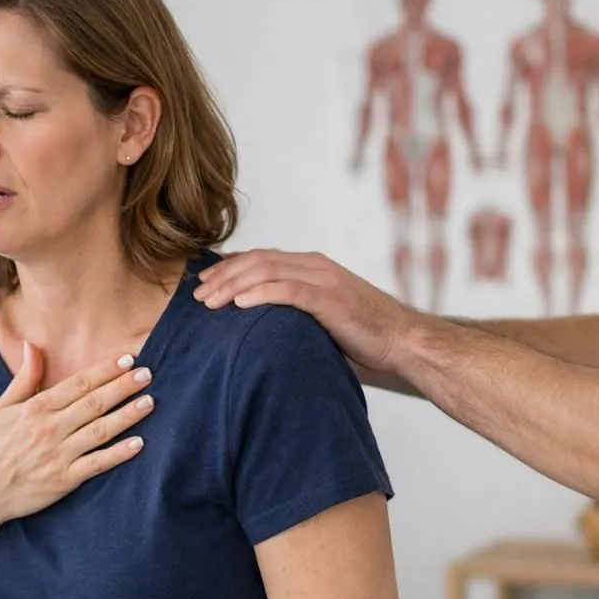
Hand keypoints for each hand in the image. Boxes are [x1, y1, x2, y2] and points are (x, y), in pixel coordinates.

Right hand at [0, 344, 154, 524]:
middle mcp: (49, 429)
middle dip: (122, 387)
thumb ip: (24, 378)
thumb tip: (31, 345)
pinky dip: (118, 454)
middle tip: (147, 374)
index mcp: (35, 409)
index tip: (127, 359)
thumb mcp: (2, 408)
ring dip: (127, 416)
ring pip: (99, 431)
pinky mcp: (64, 480)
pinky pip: (96, 464)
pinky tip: (139, 443)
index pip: (77, 384)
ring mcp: (58, 455)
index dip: (104, 371)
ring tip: (150, 402)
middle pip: (93, 403)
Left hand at [194, 249, 409, 374]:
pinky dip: (260, 294)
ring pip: (266, 271)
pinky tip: (239, 304)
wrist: (403, 340)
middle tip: (196, 295)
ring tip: (209, 302)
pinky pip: (289, 291)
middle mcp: (314, 266)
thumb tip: (260, 326)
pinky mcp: (330, 299)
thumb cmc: (363, 333)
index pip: (260, 258)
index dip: (228, 268)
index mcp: (311, 266)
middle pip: (256, 260)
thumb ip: (294, 311)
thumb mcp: (321, 316)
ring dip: (232, 285)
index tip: (203, 283)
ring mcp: (323, 279)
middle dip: (222, 276)